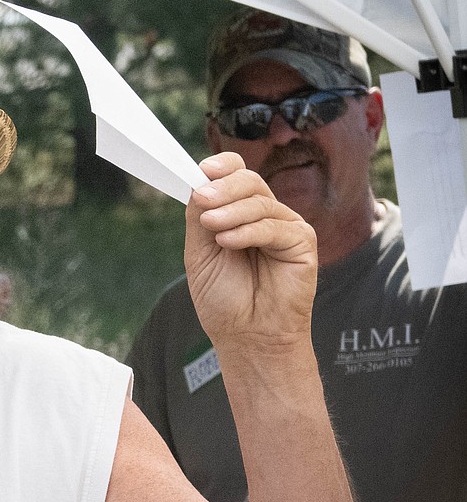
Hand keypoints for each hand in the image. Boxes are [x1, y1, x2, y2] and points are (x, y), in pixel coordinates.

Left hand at [184, 152, 317, 350]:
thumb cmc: (224, 299)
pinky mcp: (302, 242)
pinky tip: (228, 242)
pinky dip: (249, 231)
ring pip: (259, 202)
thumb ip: (199, 217)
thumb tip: (198, 183)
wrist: (246, 335)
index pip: (236, 173)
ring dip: (231, 212)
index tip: (202, 170)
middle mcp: (263, 215)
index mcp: (238, 212)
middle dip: (222, 187)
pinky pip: (275, 226)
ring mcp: (285, 227)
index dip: (222, 166)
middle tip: (202, 200)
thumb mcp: (199, 252)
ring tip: (211, 227)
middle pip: (248, 181)